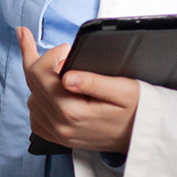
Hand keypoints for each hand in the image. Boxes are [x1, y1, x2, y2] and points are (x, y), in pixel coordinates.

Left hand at [17, 26, 138, 152]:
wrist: (144, 138)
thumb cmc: (137, 111)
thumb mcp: (124, 91)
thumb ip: (93, 82)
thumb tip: (66, 76)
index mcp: (72, 112)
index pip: (40, 75)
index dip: (49, 54)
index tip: (66, 48)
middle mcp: (61, 125)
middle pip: (32, 84)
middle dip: (34, 58)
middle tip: (32, 39)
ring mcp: (59, 134)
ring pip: (31, 99)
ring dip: (37, 79)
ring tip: (50, 64)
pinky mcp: (61, 138)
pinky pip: (37, 118)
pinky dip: (38, 100)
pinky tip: (47, 89)